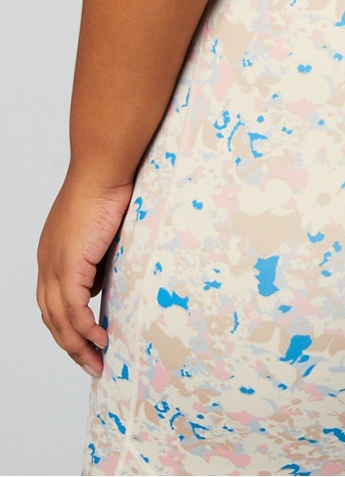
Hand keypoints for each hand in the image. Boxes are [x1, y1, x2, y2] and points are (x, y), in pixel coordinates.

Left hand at [36, 166, 133, 375]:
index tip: (86, 343)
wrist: (102, 169)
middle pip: (51, 317)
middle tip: (91, 364)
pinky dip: (85, 329)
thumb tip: (102, 285)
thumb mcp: (101, 233)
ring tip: (97, 361)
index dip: (67, 326)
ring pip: (59, 320)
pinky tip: (100, 338)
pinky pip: (74, 309)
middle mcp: (47, 264)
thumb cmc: (107, 189)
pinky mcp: (68, 266)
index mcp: (52, 255)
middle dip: (70, 346)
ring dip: (77, 345)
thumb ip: (98, 260)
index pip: (53, 302)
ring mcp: (55, 266)